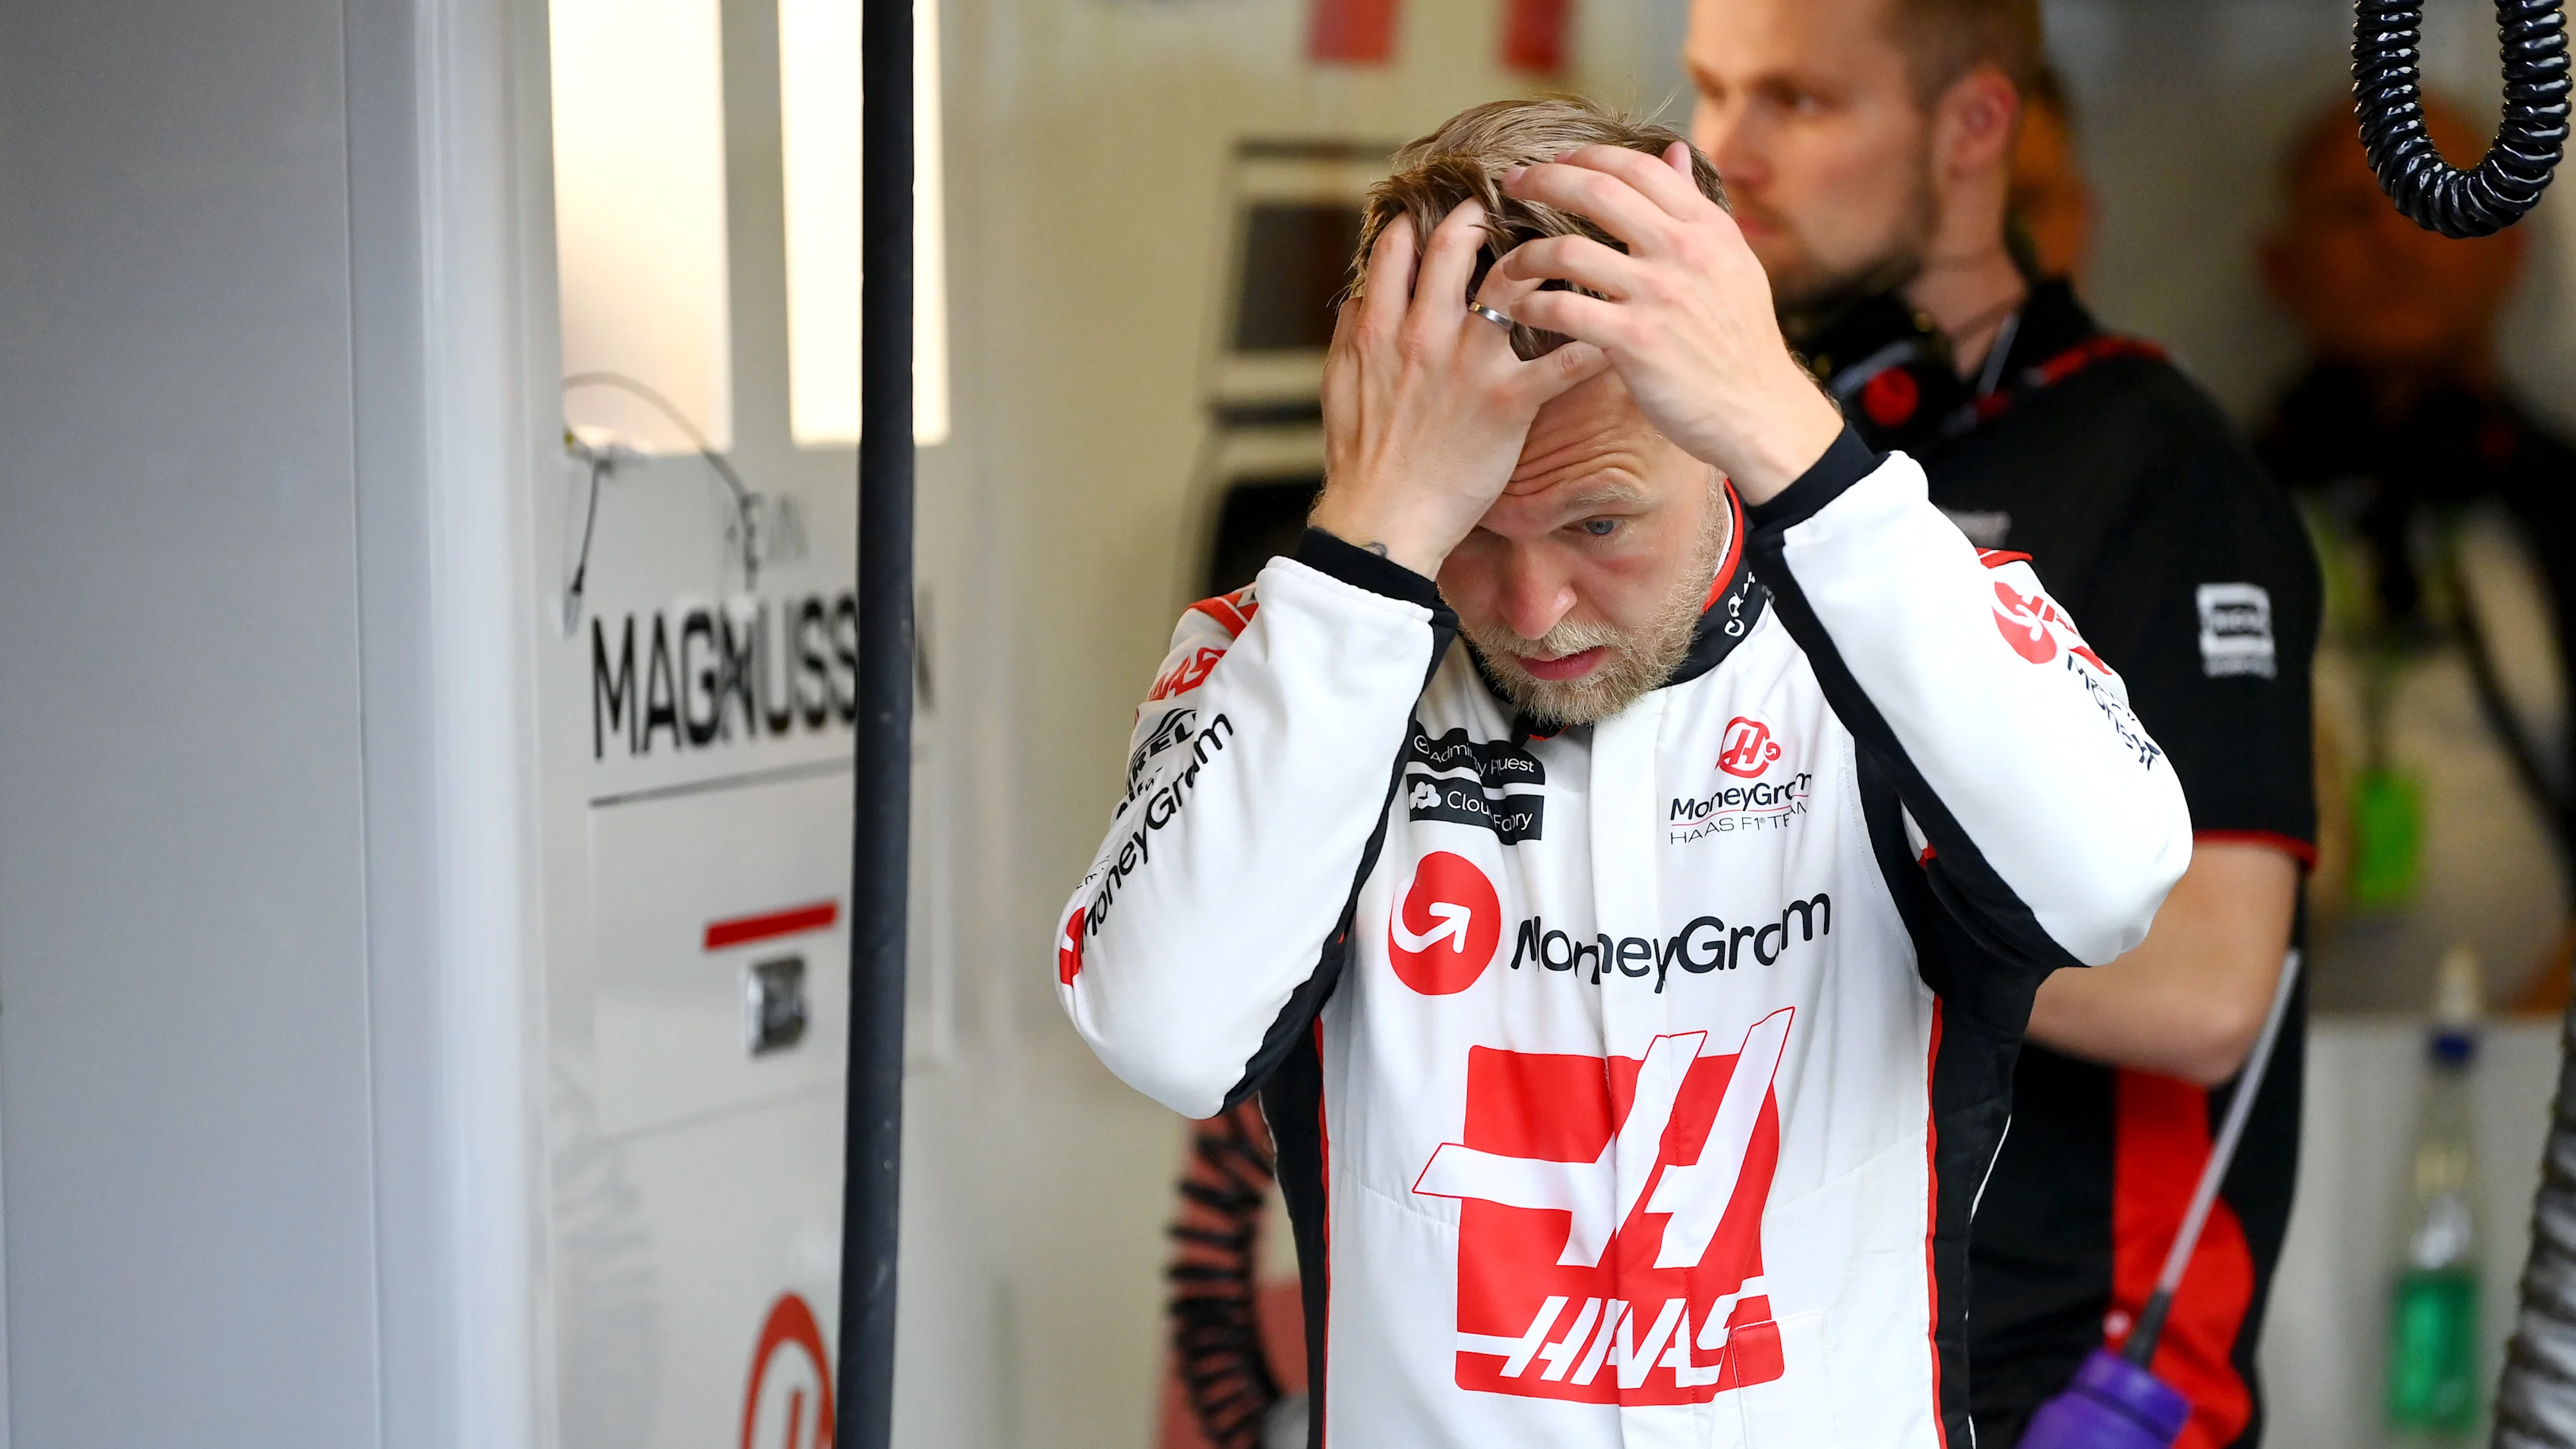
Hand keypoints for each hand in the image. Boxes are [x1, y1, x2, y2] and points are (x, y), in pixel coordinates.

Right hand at [1311, 202, 1610, 576]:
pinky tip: (1622, 321)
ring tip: (1564, 241)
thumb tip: (1362, 294)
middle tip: (1503, 205)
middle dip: (1478, 216)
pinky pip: (1564, 362)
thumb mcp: (1338, 385)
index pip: (1398, 249)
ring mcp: (1469, 363)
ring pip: (1511, 282)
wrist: (1382, 519)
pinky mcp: (1508, 401)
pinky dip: (1596, 340)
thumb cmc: (1359, 460)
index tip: (1438, 212)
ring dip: (1541, 254)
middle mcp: (1424, 332)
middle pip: (1453, 247)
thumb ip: (1351, 333)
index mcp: (1380, 328)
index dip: (1420, 221)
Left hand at [1497, 143, 1844, 503]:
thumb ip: (1696, 207)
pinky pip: (1563, 309)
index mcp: (1707, 228)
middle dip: (1544, 181)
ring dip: (1527, 253)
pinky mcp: (1634, 341)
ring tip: (1512, 264)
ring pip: (1568, 250)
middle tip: (1512, 185)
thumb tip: (1673, 151)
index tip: (1555, 162)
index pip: (1638, 168)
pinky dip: (1532, 306)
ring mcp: (1657, 295)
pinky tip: (1522, 309)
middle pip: (1597, 192)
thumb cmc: (1742, 339)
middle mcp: (1683, 251)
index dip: (1588, 157)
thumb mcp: (1733, 261)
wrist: (1758, 410)